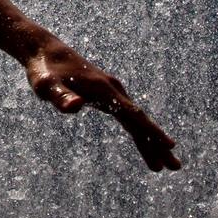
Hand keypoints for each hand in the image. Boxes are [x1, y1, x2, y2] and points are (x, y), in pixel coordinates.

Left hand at [25, 42, 181, 171]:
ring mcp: (111, 90)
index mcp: (103, 90)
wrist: (44, 51)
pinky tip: (143, 141)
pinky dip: (137, 130)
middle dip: (157, 144)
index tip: (169, 146)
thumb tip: (76, 107)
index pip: (133, 114)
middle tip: (175, 167)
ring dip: (150, 141)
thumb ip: (60, 96)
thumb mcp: (46, 86)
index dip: (151, 131)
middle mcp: (113, 89)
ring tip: (161, 165)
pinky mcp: (105, 93)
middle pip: (140, 120)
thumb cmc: (43, 71)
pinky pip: (127, 115)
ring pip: (136, 119)